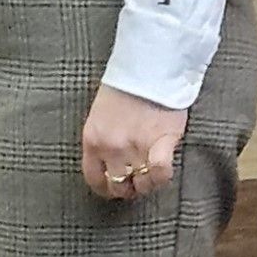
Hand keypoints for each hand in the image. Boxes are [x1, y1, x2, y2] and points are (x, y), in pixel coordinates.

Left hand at [81, 84, 188, 202]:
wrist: (148, 67)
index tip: (113, 189)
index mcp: (93, 140)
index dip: (105, 189)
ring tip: (151, 177)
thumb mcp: (100, 115)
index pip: (94, 178)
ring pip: (141, 184)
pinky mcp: (161, 143)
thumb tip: (111, 162)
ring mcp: (136, 147)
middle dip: (127, 188)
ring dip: (147, 184)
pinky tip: (163, 173)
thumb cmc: (125, 86)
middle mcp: (111, 148)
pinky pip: (160, 174)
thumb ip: (103, 139)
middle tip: (136, 183)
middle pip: (118, 186)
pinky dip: (162, 178)